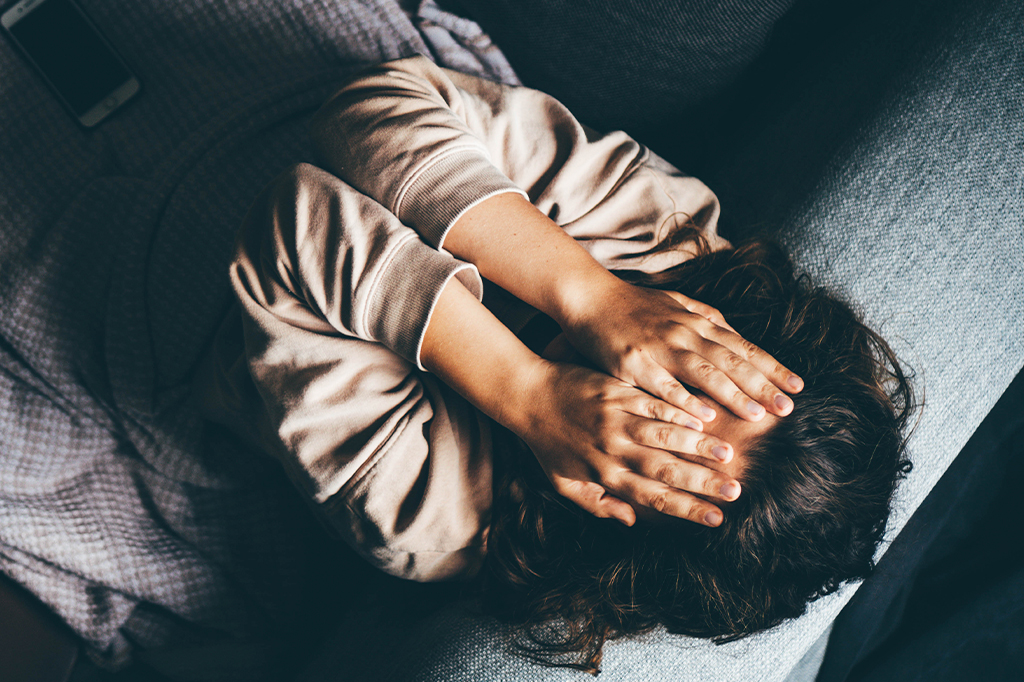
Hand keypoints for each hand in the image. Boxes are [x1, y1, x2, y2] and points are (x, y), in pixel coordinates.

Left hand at [513, 360, 742, 526]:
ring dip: (697, 447)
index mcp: (604, 476)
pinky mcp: (614, 393)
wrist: (527, 396)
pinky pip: (651, 405)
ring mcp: (615, 421)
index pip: (652, 498)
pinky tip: (701, 418)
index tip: (717, 519)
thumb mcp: (564, 483)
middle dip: (702, 482)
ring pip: (663, 436)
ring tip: (727, 454)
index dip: (686, 509)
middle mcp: (613, 451)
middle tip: (736, 490)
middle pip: (664, 470)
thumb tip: (632, 521)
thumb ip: (599, 504)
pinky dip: (676, 412)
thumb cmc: (547, 443)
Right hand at [560, 279, 802, 423]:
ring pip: (704, 373)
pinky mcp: (634, 362)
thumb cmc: (635, 305)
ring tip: (757, 416)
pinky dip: (685, 400)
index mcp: (697, 322)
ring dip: (733, 395)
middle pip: (731, 362)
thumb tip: (737, 334)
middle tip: (788, 409)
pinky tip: (703, 416)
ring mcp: (659, 347)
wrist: (590, 297)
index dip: (772, 367)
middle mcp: (684, 333)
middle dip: (762, 386)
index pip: (743, 347)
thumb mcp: (677, 304)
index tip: (798, 387)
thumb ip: (707, 320)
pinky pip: (663, 385)